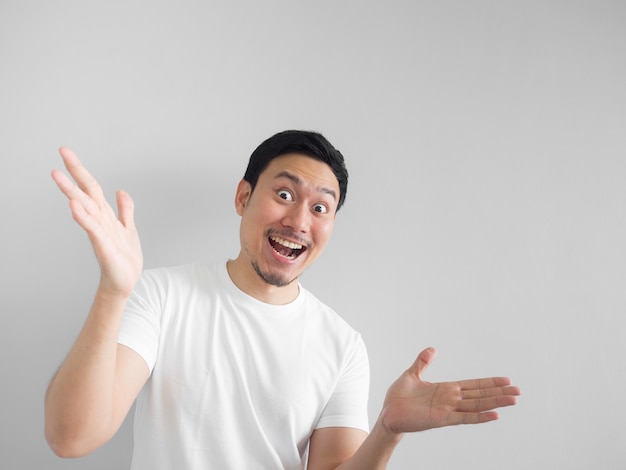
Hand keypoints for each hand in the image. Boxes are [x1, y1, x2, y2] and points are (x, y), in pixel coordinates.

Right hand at [51, 147, 142, 295]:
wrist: (125, 282)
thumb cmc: (123, 258)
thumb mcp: (128, 228)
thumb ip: (124, 210)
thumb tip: (120, 190)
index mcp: (105, 215)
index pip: (91, 187)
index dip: (80, 170)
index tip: (66, 152)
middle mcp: (99, 220)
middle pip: (85, 192)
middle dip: (74, 172)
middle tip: (60, 153)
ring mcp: (99, 232)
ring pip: (84, 207)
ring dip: (71, 191)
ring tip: (57, 175)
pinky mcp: (103, 245)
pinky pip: (92, 228)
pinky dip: (83, 217)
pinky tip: (73, 206)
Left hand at [379, 348, 519, 434]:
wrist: (387, 414)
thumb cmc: (398, 398)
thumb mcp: (412, 374)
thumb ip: (423, 362)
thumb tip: (432, 349)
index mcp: (445, 389)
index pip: (472, 385)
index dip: (489, 382)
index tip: (506, 380)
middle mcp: (450, 400)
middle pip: (480, 395)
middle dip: (499, 392)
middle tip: (518, 391)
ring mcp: (447, 410)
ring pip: (476, 405)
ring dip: (495, 403)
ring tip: (513, 400)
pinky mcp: (441, 419)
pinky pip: (463, 418)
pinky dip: (479, 417)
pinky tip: (494, 415)